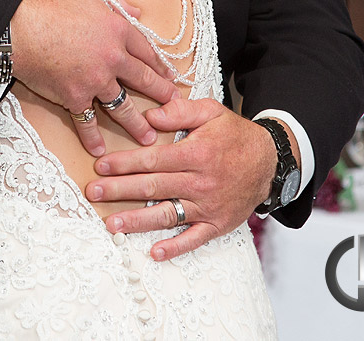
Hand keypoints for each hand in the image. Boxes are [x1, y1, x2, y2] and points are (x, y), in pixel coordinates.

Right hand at [11, 0, 178, 156]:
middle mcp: (113, 58)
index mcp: (119, 31)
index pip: (147, 51)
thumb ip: (117, 3)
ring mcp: (95, 81)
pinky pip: (86, 120)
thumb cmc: (52, 6)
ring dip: (136, 123)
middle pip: (142, 80)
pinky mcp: (74, 97)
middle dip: (160, 94)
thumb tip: (136, 12)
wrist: (22, 27)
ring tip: (148, 136)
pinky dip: (92, 137)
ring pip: (122, 106)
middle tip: (173, 105)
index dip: (160, 65)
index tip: (170, 76)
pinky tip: (99, 149)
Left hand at [87, 98, 276, 261]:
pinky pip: (195, 238)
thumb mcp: (211, 112)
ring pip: (168, 215)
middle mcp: (201, 181)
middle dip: (120, 191)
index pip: (153, 160)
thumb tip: (149, 116)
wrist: (270, 161)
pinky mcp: (218, 223)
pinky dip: (175, 247)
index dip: (125, 163)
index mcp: (197, 153)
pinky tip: (154, 252)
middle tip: (93, 193)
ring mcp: (209, 206)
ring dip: (138, 222)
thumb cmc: (234, 135)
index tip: (101, 167)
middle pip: (153, 187)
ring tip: (111, 225)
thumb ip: (179, 111)